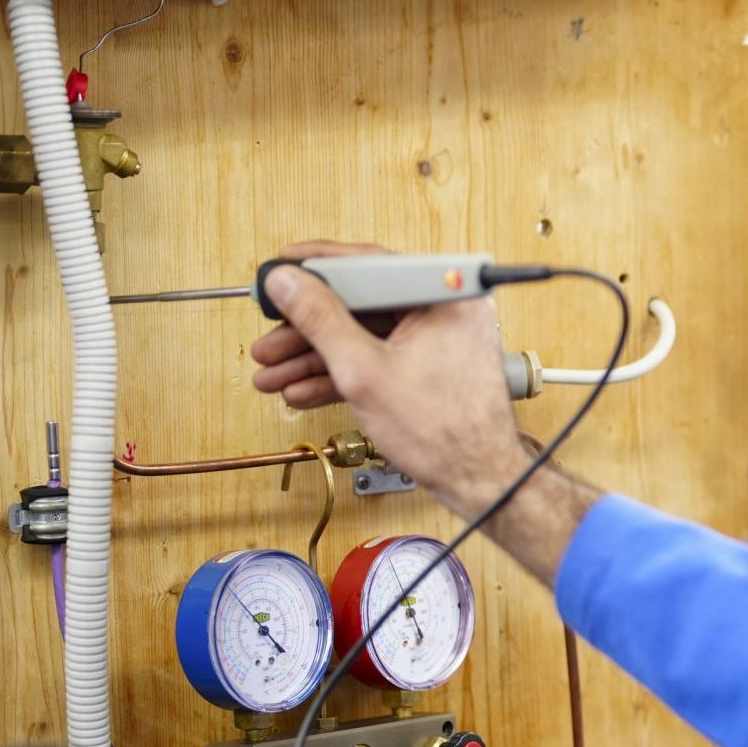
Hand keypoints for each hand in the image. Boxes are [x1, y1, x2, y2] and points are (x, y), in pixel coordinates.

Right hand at [249, 241, 524, 519]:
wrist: (477, 482)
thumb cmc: (445, 434)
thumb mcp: (364, 371)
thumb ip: (320, 320)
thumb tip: (288, 282)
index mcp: (441, 296)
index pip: (368, 263)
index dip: (316, 269)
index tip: (282, 271)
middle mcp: (444, 310)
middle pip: (360, 304)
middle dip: (307, 328)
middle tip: (270, 335)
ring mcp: (437, 340)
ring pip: (363, 335)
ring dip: (315, 356)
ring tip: (273, 372)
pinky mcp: (428, 367)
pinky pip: (378, 357)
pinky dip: (342, 372)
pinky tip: (302, 388)